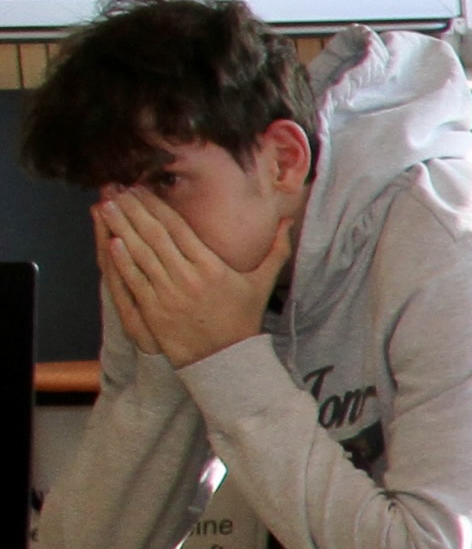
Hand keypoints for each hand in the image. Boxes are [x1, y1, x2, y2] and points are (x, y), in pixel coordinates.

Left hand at [93, 188, 284, 371]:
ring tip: (106, 206)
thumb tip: (287, 221)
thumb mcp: (262, 284)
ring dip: (120, 227)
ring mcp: (168, 294)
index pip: (178, 228)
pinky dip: (121, 259)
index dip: (156, 205)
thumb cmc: (242, 319)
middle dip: (132, 209)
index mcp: (212, 267)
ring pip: (140, 253)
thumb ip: (275, 250)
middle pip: (154, 235)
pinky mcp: (154, 310)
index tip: (140, 188)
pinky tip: (111, 240)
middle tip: (115, 189)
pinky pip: (134, 280)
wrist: (226, 360)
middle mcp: (188, 277)